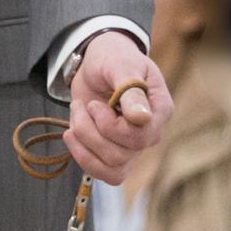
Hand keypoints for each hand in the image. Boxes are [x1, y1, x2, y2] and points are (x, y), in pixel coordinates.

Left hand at [64, 30, 171, 183]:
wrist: (96, 64)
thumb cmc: (113, 58)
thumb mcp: (120, 65)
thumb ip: (131, 89)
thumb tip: (142, 118)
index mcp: (159, 110)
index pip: (141, 136)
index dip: (112, 127)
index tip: (95, 105)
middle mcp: (149, 133)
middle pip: (123, 155)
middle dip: (92, 132)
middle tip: (82, 105)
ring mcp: (131, 146)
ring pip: (111, 166)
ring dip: (84, 142)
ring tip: (76, 115)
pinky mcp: (113, 153)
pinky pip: (102, 172)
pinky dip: (82, 157)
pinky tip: (71, 134)